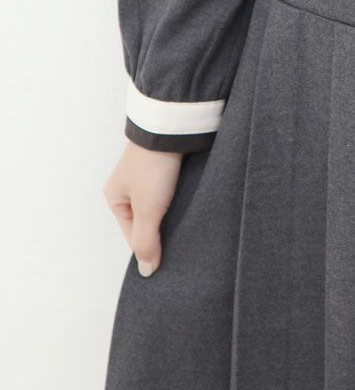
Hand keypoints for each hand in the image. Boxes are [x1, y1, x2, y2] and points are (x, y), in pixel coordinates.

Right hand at [103, 141, 183, 275]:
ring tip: (190, 224)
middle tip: (182, 243)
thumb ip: (146, 241)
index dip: (150, 246)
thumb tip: (147, 271)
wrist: (171, 128)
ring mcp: (150, 175)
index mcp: (115, 197)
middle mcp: (130, 186)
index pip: (132, 234)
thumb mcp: (147, 209)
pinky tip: (193, 205)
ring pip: (162, 205)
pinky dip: (181, 199)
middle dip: (163, 230)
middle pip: (148, 219)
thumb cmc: (152, 167)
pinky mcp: (169, 165)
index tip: (168, 258)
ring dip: (174, 214)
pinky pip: (174, 191)